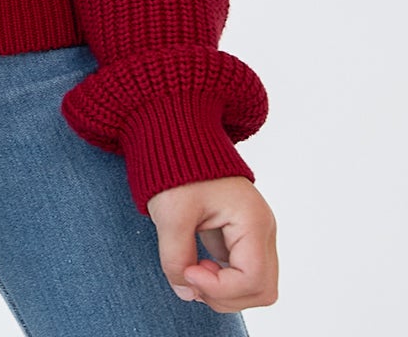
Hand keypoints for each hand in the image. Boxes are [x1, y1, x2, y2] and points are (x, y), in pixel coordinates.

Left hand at [147, 176, 278, 312]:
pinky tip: (197, 266)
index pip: (253, 279)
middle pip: (262, 289)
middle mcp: (263, 229)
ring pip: (256, 286)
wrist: (175, 136)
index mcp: (253, 220)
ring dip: (224, 291)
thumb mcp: (170, 213)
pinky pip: (243, 273)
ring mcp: (256, 234)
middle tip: (190, 276)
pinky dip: (222, 280)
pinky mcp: (243, 237)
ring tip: (192, 270)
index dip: (219, 288)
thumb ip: (176, 257)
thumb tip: (185, 293)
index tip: (187, 272)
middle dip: (225, 295)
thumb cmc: (175, 167)